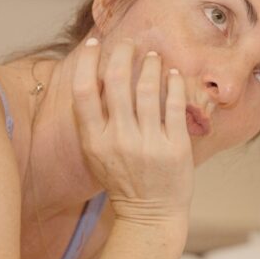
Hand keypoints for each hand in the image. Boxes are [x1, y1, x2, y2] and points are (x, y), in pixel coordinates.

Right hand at [72, 37, 193, 225]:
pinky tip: (174, 74)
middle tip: (130, 44)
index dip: (88, 62)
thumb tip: (99, 75)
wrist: (149, 214)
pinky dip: (175, 82)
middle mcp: (119, 140)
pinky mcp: (175, 147)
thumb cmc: (121, 180)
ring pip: (148, 88)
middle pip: (118, 81)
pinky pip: (174, 104)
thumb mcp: (97, 154)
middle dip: (124, 53)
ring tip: (153, 57)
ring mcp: (149, 144)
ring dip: (151, 64)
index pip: (84, 91)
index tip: (95, 44)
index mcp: (95, 141)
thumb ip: (94, 121)